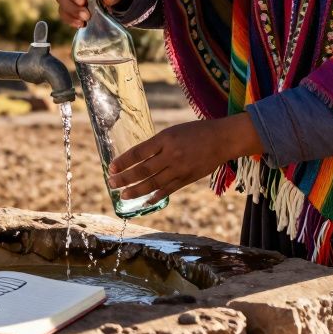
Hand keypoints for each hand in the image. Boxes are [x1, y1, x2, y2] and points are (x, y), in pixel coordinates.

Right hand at [54, 0, 134, 27]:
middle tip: (86, 15)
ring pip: (62, 5)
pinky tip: (81, 24)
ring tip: (84, 21)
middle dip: (72, 7)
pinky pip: (64, 14)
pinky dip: (71, 20)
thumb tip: (108, 0)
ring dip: (72, 15)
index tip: (82, 2)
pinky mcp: (67, 5)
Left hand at [104, 114, 263, 202]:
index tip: (111, 168)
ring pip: (153, 183)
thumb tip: (137, 158)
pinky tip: (144, 201)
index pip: (138, 152)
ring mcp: (179, 169)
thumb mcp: (173, 132)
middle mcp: (171, 155)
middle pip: (142, 170)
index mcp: (165, 139)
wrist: (222, 139)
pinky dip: (154, 196)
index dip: (123, 162)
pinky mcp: (187, 179)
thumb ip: (156, 145)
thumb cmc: (196, 132)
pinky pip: (167, 190)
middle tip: (111, 184)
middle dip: (124, 178)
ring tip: (123, 195)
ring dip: (136, 190)